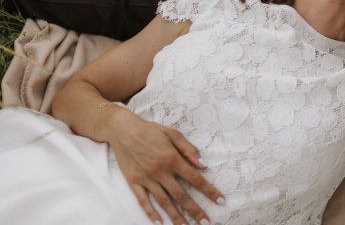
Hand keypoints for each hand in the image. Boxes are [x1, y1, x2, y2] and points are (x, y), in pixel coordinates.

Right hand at [106, 108, 223, 224]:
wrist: (123, 129)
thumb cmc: (150, 130)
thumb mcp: (173, 134)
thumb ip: (189, 150)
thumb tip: (203, 166)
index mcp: (172, 158)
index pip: (195, 178)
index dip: (209, 190)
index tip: (221, 200)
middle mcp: (160, 171)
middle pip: (181, 195)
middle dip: (195, 210)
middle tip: (206, 222)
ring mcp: (146, 178)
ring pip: (164, 201)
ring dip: (175, 216)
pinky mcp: (133, 181)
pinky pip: (143, 200)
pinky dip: (151, 212)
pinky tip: (159, 222)